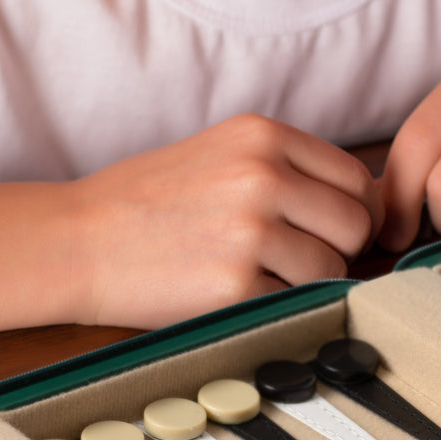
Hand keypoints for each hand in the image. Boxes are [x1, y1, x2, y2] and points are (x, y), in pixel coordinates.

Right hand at [69, 114, 383, 328]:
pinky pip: (295, 301)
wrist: (76, 239)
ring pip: (332, 266)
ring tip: (261, 272)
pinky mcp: (234, 285)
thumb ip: (288, 167)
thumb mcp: (223, 152)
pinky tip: (236, 290)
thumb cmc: (148, 198)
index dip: (354, 209)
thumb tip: (364, 200)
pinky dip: (276, 304)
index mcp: (263, 135)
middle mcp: (262, 174)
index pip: (355, 177)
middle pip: (355, 222)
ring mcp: (250, 230)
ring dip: (308, 279)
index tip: (337, 228)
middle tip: (305, 257)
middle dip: (340, 246)